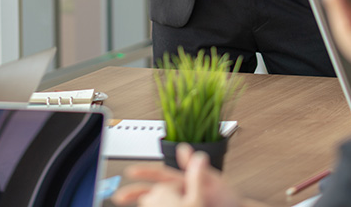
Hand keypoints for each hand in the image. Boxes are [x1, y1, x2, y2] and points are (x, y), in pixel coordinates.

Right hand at [113, 146, 245, 206]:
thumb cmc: (232, 201)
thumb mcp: (216, 182)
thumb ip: (199, 169)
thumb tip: (186, 149)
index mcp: (187, 181)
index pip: (162, 175)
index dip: (145, 173)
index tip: (130, 171)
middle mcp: (182, 193)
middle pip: (153, 192)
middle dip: (135, 192)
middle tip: (119, 195)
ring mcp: (182, 205)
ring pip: (156, 204)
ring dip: (141, 204)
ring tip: (126, 205)